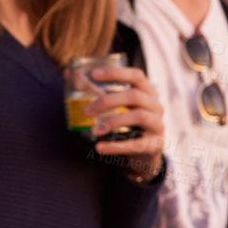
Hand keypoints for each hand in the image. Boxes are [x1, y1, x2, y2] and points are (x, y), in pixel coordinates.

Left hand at [88, 64, 164, 181]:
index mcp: (147, 91)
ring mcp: (158, 124)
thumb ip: (95, 90)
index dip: (116, 73)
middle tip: (86, 111)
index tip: (93, 74)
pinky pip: (136, 144)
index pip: (136, 75)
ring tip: (94, 130)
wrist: (144, 154)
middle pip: (134, 96)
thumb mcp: (115, 106)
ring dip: (113, 121)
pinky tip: (99, 147)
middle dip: (108, 101)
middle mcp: (155, 105)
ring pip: (138, 116)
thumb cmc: (126, 123)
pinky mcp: (155, 144)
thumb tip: (69, 74)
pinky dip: (116, 146)